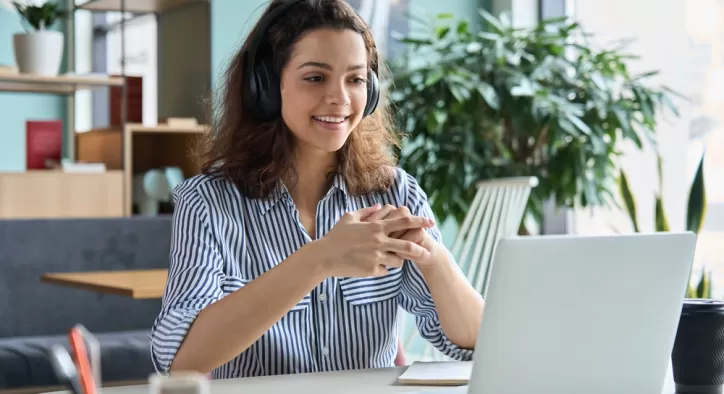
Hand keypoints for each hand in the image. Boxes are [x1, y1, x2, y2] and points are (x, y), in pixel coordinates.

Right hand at [317, 204, 434, 277]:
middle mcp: (379, 241)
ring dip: (398, 260)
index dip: (419, 221)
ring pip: (399, 261)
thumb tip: (379, 206)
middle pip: (408, 245)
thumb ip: (366, 211)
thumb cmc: (336, 236)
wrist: (325, 256)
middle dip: (420, 248)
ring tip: (392, 259)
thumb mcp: (349, 218)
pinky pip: (385, 271)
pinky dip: (382, 269)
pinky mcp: (372, 270)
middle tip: (427, 251)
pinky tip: (373, 267)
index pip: (403, 222)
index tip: (430, 222)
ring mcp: (376, 257)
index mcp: (375, 227)